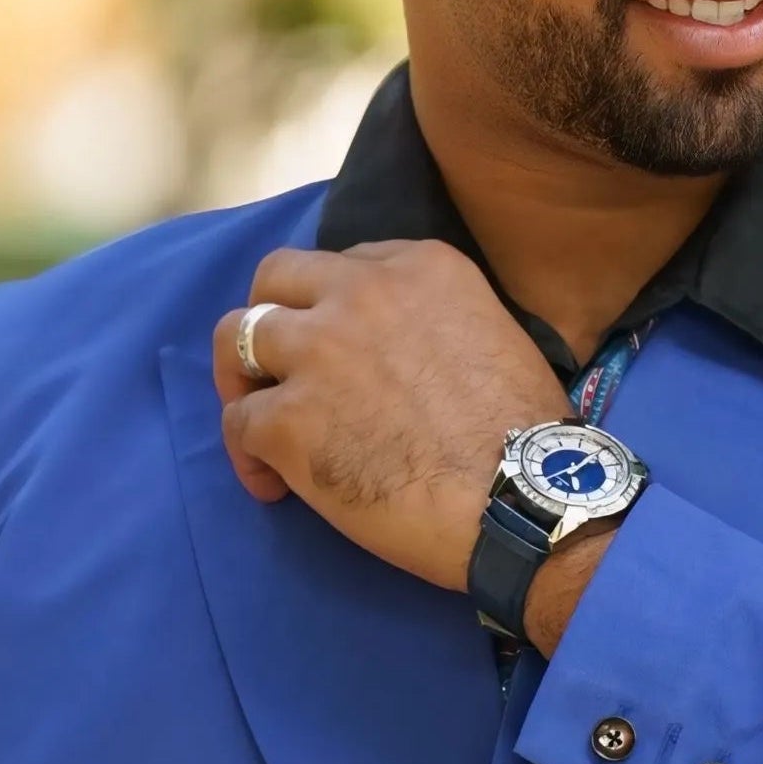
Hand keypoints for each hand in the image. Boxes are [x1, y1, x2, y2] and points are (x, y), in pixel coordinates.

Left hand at [213, 240, 570, 591]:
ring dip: (242, 378)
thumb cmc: (528, 435)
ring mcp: (316, 352)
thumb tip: (406, 354)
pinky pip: (239, 422)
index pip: (344, 263)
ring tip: (258, 419)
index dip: (331, 306)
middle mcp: (359, 293)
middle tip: (277, 365)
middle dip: (267, 315)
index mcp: (419, 267)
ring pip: (234, 337)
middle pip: (275, 277)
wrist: (520, 501)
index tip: (339, 345)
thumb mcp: (495, 334)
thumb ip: (436, 322)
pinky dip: (248, 455)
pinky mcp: (287, 419)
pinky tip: (274, 486)